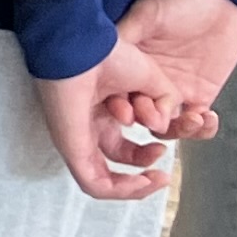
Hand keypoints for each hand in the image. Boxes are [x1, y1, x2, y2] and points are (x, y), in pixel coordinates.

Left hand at [30, 56, 184, 201]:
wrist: (86, 47)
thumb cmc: (108, 55)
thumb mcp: (151, 80)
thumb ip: (165, 103)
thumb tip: (164, 126)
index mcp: (101, 114)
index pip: (122, 149)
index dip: (147, 154)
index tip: (164, 144)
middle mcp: (87, 129)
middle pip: (113, 163)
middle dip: (144, 165)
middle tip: (161, 153)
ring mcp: (76, 140)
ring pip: (102, 181)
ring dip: (134, 187)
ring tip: (155, 177)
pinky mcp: (72, 148)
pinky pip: (94, 182)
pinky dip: (121, 190)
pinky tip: (144, 180)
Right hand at [111, 0, 236, 121]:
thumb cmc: (181, 0)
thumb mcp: (146, 14)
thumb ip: (126, 34)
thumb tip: (102, 54)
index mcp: (130, 65)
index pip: (117, 96)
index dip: (120, 108)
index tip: (127, 113)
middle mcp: (148, 83)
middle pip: (140, 116)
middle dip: (148, 122)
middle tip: (157, 118)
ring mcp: (174, 91)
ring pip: (167, 124)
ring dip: (177, 129)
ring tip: (191, 118)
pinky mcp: (200, 94)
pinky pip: (196, 121)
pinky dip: (201, 128)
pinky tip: (206, 118)